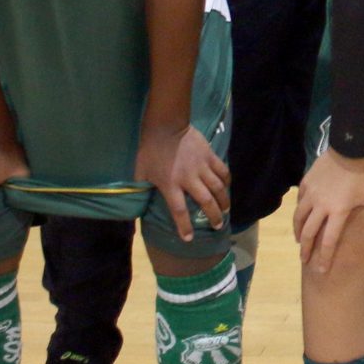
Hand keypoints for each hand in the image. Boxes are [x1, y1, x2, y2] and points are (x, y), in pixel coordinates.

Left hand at [135, 121, 230, 246]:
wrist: (165, 125)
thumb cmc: (149, 149)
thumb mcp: (140, 171)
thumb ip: (141, 187)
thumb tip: (137, 202)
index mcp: (170, 184)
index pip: (179, 211)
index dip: (184, 226)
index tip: (188, 238)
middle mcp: (189, 179)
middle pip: (206, 202)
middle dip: (214, 216)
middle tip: (218, 225)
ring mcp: (201, 167)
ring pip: (218, 188)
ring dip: (224, 201)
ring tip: (226, 210)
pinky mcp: (210, 156)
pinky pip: (222, 171)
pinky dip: (226, 181)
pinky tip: (227, 187)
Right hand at [294, 149, 363, 273]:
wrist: (351, 149)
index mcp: (338, 212)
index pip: (329, 241)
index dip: (324, 258)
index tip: (321, 270)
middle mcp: (321, 205)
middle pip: (309, 233)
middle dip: (306, 250)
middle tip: (304, 260)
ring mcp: (311, 193)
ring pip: (299, 217)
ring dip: (298, 231)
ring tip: (299, 240)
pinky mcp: (306, 182)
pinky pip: (300, 200)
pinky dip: (299, 211)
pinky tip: (301, 215)